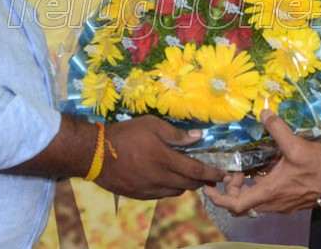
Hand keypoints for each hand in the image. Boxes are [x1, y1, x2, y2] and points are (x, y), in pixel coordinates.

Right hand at [96, 116, 223, 198]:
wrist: (95, 154)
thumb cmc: (125, 134)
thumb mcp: (151, 125)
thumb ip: (175, 133)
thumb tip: (198, 136)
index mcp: (165, 159)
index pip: (196, 171)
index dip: (212, 174)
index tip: (224, 175)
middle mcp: (160, 178)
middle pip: (189, 185)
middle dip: (202, 181)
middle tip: (208, 175)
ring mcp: (149, 189)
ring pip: (176, 192)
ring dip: (185, 185)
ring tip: (186, 175)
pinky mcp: (140, 195)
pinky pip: (161, 195)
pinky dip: (169, 188)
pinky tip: (166, 179)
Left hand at [203, 110, 320, 214]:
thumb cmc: (319, 167)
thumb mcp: (296, 146)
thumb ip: (277, 129)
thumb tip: (264, 113)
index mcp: (269, 192)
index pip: (235, 205)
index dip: (218, 198)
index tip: (209, 187)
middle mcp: (272, 203)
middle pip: (242, 203)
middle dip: (231, 187)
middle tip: (232, 170)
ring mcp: (281, 204)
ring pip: (254, 201)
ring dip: (244, 187)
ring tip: (245, 168)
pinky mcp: (289, 201)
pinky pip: (266, 197)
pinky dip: (258, 185)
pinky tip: (265, 168)